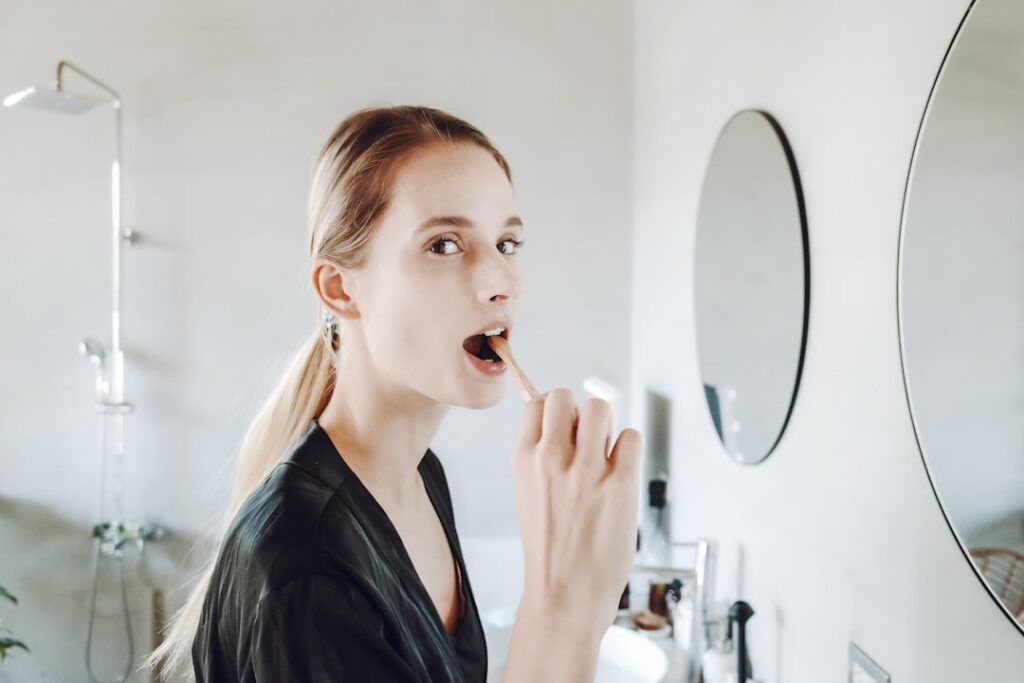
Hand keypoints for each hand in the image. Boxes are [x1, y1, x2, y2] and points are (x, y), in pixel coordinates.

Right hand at [511, 388, 643, 634]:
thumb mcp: (527, 496)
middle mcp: (551, 460)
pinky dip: (629, 451)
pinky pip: (631, 437)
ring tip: (605, 458)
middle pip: (566, 397)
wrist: (564, 596)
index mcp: (524, 461)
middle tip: (587, 442)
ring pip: (601, 408)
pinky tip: (620, 475)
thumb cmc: (550, 550)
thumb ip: (539, 458)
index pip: (537, 403)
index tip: (564, 430)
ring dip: (607, 427)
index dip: (555, 412)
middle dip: (580, 414)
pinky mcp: (620, 485)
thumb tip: (560, 423)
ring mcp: (587, 471)